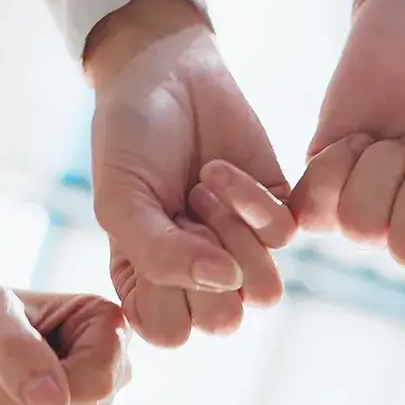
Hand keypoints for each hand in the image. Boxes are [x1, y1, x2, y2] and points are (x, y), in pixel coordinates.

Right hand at [84, 0, 296, 346]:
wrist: (165, 71)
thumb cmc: (129, 138)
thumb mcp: (122, 199)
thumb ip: (157, 255)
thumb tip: (226, 284)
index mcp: (149, 283)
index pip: (170, 333)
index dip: (168, 296)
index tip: (149, 241)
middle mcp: (196, 275)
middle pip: (223, 322)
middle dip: (204, 268)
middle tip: (181, 214)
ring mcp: (238, 247)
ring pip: (263, 291)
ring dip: (233, 240)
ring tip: (200, 193)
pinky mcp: (275, 213)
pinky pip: (282, 237)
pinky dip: (250, 200)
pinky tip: (220, 170)